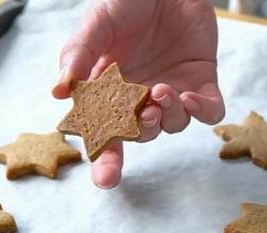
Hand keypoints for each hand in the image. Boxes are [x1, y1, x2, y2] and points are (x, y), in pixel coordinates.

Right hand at [52, 0, 224, 188]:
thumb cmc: (126, 2)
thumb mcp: (96, 25)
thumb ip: (78, 55)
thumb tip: (57, 92)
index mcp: (110, 93)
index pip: (106, 136)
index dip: (106, 162)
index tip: (106, 180)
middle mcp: (141, 99)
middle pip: (141, 135)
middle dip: (141, 132)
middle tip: (143, 113)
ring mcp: (173, 92)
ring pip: (174, 125)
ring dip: (169, 115)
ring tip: (161, 90)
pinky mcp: (203, 84)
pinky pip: (209, 112)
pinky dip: (203, 112)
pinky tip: (189, 96)